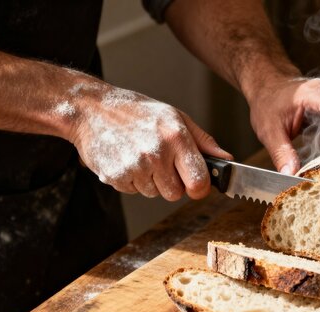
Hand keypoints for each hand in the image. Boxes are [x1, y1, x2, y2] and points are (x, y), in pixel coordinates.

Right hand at [68, 81, 231, 200]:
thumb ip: (204, 142)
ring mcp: (134, 167)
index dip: (200, 188)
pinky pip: (134, 192)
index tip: (197, 184)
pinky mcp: (115, 176)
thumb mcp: (176, 118)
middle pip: (176, 194)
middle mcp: (156, 154)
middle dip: (173, 183)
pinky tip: (127, 160)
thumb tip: (227, 160)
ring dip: (152, 181)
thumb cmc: (138, 112)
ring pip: (155, 194)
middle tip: (162, 162)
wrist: (92, 110)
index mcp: (176, 138)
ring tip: (142, 156)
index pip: (199, 182)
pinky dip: (133, 181)